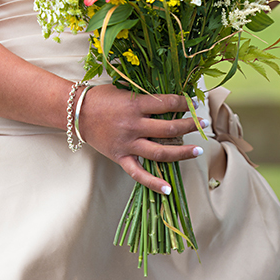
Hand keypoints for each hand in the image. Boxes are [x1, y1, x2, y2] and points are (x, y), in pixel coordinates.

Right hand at [77, 85, 209, 193]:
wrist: (76, 112)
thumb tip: (172, 101)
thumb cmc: (102, 97)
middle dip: (190, 125)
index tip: (196, 103)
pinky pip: (138, 174)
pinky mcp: (120, 157)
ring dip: (182, 152)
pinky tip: (168, 188)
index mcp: (135, 105)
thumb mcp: (127, 91)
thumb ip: (147, 98)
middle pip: (169, 128)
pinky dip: (153, 183)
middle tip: (204, 123)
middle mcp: (133, 125)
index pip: (167, 103)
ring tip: (198, 150)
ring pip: (160, 152)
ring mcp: (127, 144)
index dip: (185, 103)